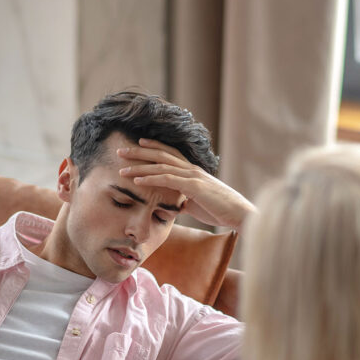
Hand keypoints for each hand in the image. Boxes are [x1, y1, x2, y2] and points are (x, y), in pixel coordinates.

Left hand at [118, 138, 256, 232]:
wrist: (240, 214)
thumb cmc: (220, 210)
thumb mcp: (197, 203)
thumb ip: (185, 200)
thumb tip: (176, 204)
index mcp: (193, 170)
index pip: (170, 153)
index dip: (153, 147)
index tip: (137, 144)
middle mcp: (191, 169)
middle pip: (161, 155)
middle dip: (139, 152)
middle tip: (120, 151)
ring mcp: (193, 176)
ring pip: (161, 166)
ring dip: (139, 167)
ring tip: (122, 168)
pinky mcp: (194, 186)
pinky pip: (168, 180)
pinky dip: (150, 179)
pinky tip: (137, 181)